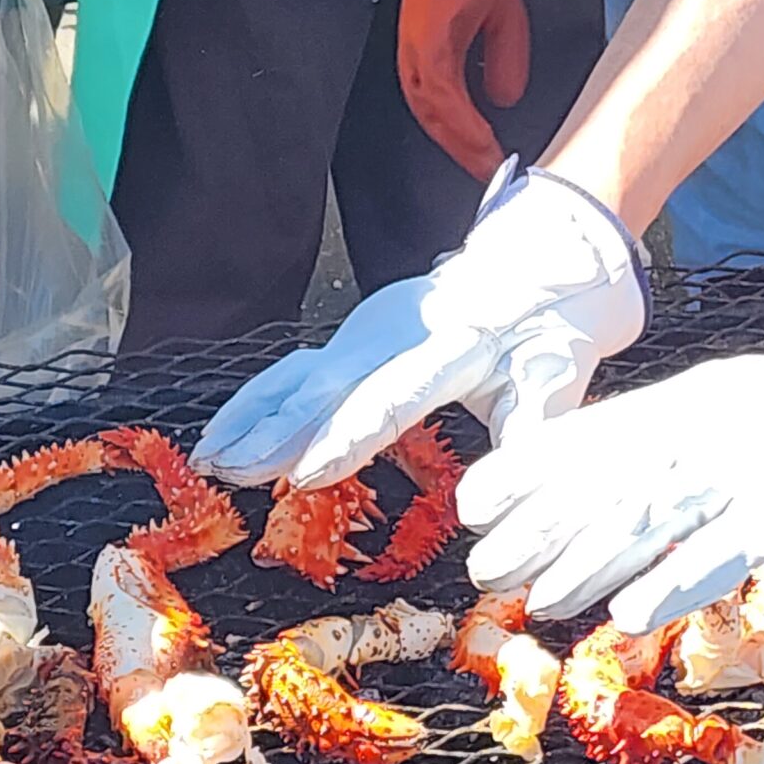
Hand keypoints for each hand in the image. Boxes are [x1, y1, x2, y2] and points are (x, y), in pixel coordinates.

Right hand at [194, 164, 646, 488]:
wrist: (534, 265)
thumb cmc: (547, 332)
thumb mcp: (555, 377)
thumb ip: (529, 430)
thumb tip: (497, 498)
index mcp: (451, 348)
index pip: (390, 399)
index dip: (346, 438)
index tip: (306, 474)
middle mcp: (395, 335)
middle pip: (324, 386)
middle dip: (272, 430)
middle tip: (227, 469)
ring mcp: (364, 331)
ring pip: (296, 375)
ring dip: (249, 417)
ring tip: (207, 458)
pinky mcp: (349, 336)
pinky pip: (291, 370)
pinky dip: (252, 402)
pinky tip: (219, 434)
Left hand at [392, 0, 527, 180]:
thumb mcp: (501, 19)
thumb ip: (502, 61)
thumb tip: (506, 100)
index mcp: (434, 55)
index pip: (446, 114)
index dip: (468, 144)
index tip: (492, 168)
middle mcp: (420, 58)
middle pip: (437, 124)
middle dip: (466, 155)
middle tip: (492, 181)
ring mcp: (420, 51)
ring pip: (435, 118)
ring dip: (463, 148)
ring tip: (489, 169)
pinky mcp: (426, 42)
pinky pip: (441, 97)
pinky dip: (461, 125)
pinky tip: (482, 143)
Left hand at [460, 284, 763, 629]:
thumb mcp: (718, 405)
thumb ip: (655, 433)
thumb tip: (576, 462)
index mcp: (685, 408)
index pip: (591, 439)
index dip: (529, 472)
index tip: (471, 501)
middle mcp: (702, 434)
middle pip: (609, 486)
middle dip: (542, 531)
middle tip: (485, 568)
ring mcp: (745, 471)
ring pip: (654, 523)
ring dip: (591, 565)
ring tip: (539, 599)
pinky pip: (724, 551)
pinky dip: (676, 582)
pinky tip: (630, 613)